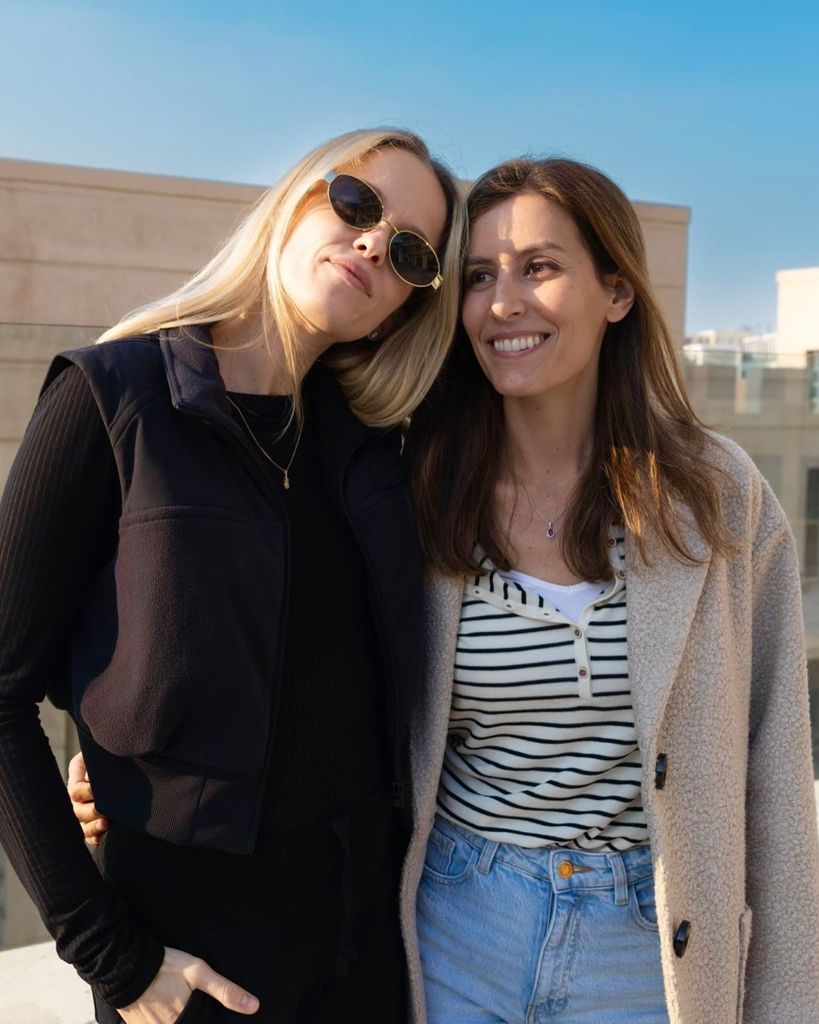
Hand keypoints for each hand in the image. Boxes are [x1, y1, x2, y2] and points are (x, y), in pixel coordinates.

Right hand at [66, 751, 108, 844]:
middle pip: (77, 810)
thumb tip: (100, 771)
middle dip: (92, 811)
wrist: (120, 764)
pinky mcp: (93, 822)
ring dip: (93, 827)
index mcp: (77, 778)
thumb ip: (101, 760)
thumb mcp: (103, 753)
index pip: (75, 790)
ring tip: (106, 824)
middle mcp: (78, 798)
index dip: (86, 792)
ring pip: (82, 825)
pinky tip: (103, 837)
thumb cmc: (112, 755)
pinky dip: (95, 838)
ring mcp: (84, 811)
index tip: (97, 789)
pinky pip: (90, 835)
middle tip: (104, 809)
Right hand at [119, 946, 258, 1022]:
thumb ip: (225, 991)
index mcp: (181, 1022)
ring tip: (177, 1003)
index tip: (204, 1014)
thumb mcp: (198, 972)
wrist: (124, 962)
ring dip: (178, 1018)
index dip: (206, 1021)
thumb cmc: (164, 966)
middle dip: (192, 1018)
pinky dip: (163, 1019)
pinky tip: (165, 1006)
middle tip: (189, 1002)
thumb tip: (253, 1007)